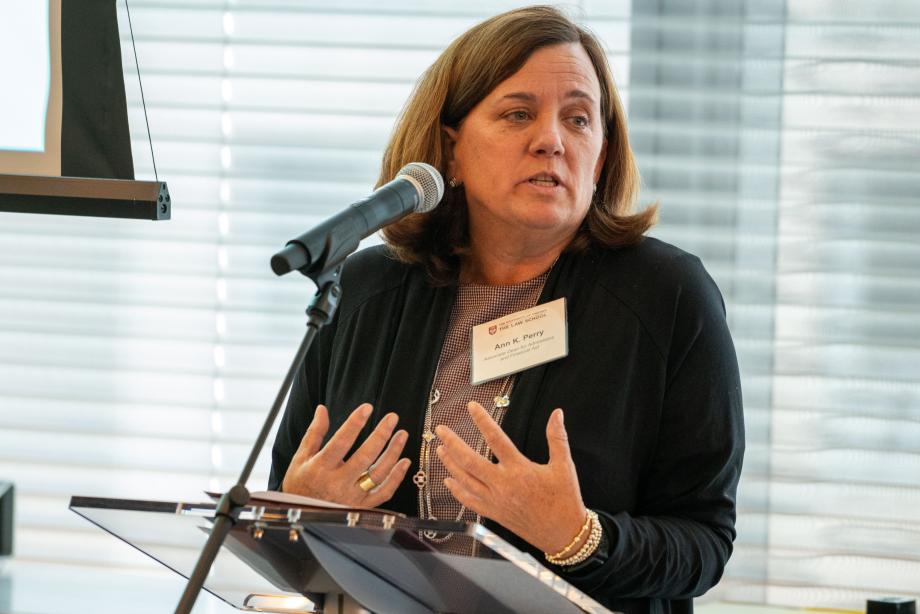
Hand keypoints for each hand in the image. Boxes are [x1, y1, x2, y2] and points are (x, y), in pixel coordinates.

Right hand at [281, 403, 410, 506]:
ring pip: (378, 474)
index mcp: (320, 468)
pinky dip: (396, 477)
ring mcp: (352, 497)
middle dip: (381, 435)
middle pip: (364, 457)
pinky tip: (404, 461)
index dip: (354, 423)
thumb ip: (314, 433)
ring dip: (393, 452)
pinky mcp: (362, 507)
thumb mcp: (301, 458)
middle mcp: (337, 483)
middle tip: (392, 418)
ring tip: (402, 434)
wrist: (302, 517)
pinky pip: (384, 493)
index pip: (340, 442)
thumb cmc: (300, 485)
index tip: (367, 407)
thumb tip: (322, 409)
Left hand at [435, 402, 588, 554]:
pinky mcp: (494, 514)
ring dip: (450, 464)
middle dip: (452, 443)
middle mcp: (503, 485)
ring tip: (440, 449)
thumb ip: (557, 437)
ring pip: (465, 480)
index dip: (482, 421)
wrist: (563, 534)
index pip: (496, 439)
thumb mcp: (564, 466)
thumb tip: (558, 413)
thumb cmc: (565, 500)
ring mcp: (496, 501)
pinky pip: (469, 501)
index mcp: (519, 470)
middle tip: (440, 430)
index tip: (471, 407)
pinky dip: (456, 490)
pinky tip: (449, 481)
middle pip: (469, 461)